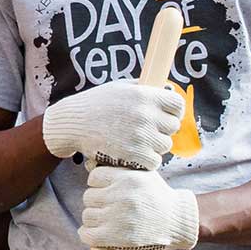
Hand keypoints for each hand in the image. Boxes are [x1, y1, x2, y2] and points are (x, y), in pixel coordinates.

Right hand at [41, 80, 181, 170]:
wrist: (73, 123)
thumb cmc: (95, 104)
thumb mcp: (120, 87)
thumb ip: (144, 88)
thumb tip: (166, 88)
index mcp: (144, 95)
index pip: (178, 104)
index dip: (175, 111)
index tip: (167, 116)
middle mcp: (145, 114)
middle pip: (173, 127)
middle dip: (163, 130)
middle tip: (148, 131)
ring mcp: (140, 135)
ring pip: (165, 146)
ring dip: (155, 146)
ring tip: (138, 142)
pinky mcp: (133, 154)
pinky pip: (154, 162)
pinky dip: (146, 161)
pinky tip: (134, 154)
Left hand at [79, 167, 198, 249]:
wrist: (177, 221)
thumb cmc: (157, 196)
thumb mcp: (143, 174)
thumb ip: (119, 170)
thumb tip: (89, 164)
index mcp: (128, 178)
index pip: (94, 177)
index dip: (98, 185)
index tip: (106, 191)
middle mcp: (122, 196)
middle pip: (88, 197)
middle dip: (96, 202)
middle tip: (108, 207)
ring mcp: (119, 217)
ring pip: (87, 216)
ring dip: (94, 219)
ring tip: (107, 220)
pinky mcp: (118, 237)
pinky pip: (88, 234)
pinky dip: (88, 234)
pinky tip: (97, 233)